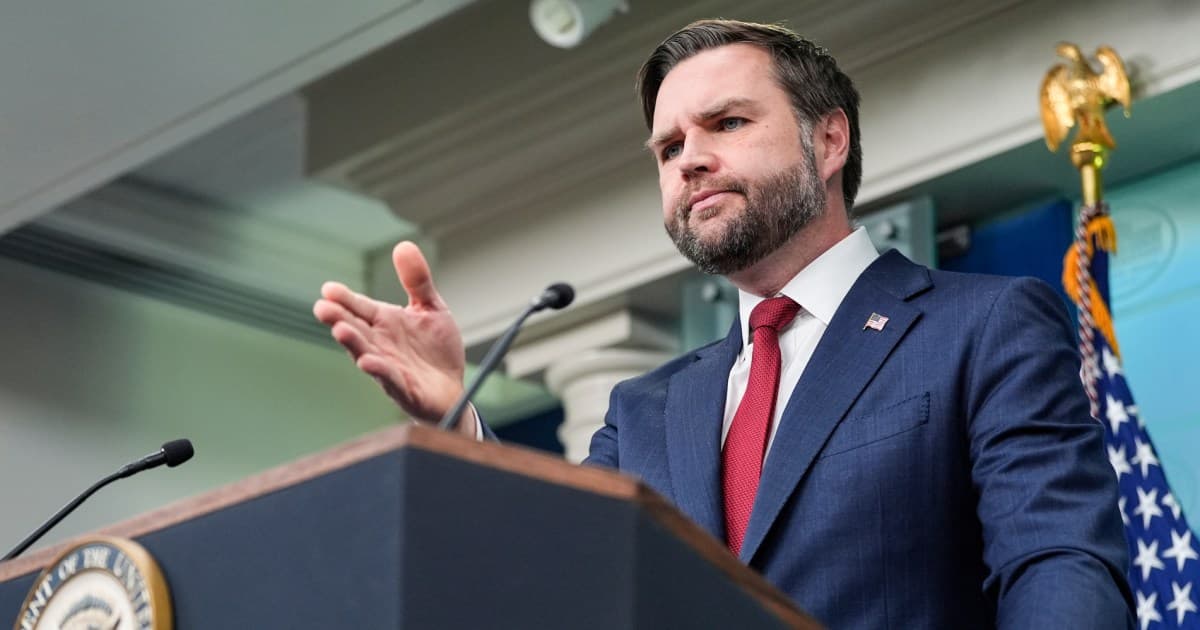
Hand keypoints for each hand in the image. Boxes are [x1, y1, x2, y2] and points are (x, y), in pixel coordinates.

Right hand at [313, 242, 472, 433]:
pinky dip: (379, 371)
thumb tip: (404, 245)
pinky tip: (368, 362)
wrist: (452, 388)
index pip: (360, 307)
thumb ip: (417, 281)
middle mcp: (381, 344)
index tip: (328, 289)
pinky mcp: (403, 389)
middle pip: (356, 329)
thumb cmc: (436, 350)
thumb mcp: (431, 309)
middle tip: (322, 308)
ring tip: (340, 330)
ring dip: (353, 343)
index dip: (345, 299)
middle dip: (338, 318)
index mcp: (385, 323)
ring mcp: (389, 367)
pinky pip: (389, 380)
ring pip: (366, 353)